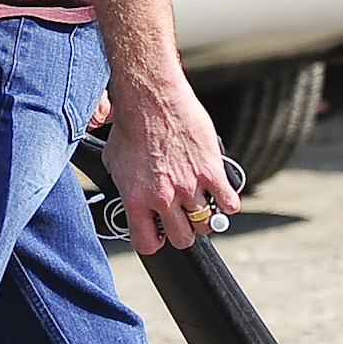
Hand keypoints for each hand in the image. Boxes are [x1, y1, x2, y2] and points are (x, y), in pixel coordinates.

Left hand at [100, 72, 236, 254]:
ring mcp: (189, 186)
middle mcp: (163, 198)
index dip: (155, 241)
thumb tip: (129, 196)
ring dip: (205, 217)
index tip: (159, 234)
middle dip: (184, 231)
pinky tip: (222, 195)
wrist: (151, 100)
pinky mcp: (211, 171)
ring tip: (202, 204)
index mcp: (136, 200)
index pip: (148, 244)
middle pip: (183, 238)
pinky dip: (228, 204)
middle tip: (184, 218)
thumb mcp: (114, 163)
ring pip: (206, 224)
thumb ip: (124, 186)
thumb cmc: (130, 126)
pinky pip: (229, 204)